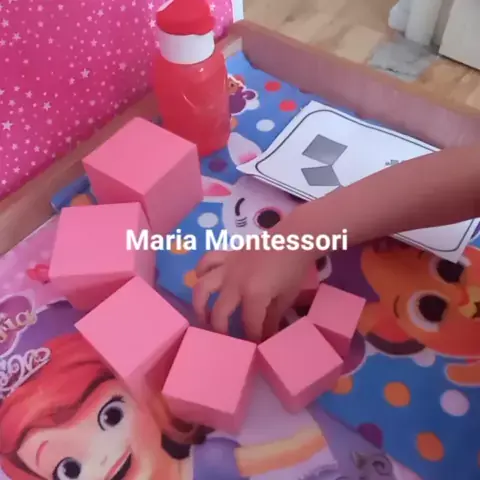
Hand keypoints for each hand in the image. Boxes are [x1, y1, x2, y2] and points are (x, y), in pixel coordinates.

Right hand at [192, 238, 314, 341]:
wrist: (294, 238)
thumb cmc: (293, 268)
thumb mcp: (286, 297)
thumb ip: (272, 318)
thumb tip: (266, 336)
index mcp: (254, 294)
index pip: (249, 325)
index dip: (252, 338)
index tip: (255, 346)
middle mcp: (235, 282)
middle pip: (220, 312)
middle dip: (220, 330)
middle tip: (225, 338)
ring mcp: (228, 268)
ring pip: (202, 288)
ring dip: (199, 305)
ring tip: (202, 316)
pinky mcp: (226, 255)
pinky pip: (206, 262)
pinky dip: (200, 271)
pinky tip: (202, 280)